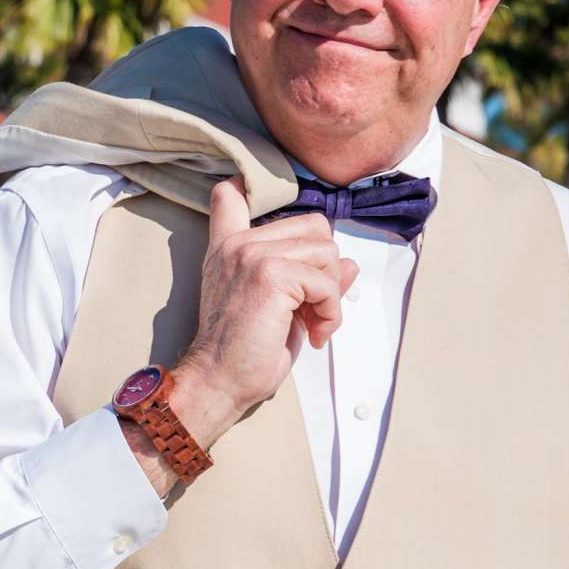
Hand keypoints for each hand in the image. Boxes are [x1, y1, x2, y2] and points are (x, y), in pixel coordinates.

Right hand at [169, 177, 358, 447]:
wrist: (219, 381)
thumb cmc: (244, 352)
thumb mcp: (278, 305)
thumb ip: (307, 277)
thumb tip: (349, 263)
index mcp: (229, 247)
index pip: (231, 195)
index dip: (247, 187)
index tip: (249, 193)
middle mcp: (238, 244)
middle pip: (315, 228)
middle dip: (325, 270)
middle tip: (310, 308)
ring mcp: (254, 255)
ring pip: (327, 253)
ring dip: (330, 295)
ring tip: (312, 323)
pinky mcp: (272, 275)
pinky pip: (327, 282)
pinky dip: (331, 312)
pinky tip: (315, 334)